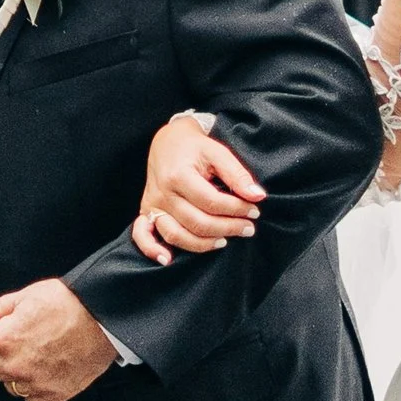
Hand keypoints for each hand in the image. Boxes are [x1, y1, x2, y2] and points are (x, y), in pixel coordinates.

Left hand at [0, 278, 116, 400]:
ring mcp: (34, 384)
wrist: (106, 320)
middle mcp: (15, 365)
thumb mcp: (27, 297)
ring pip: (9, 385)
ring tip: (39, 354)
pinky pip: (30, 400)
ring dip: (17, 373)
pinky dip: (35, 388)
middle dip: (1, 354)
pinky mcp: (52, 396)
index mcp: (4, 339)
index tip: (9, 328)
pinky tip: (48, 370)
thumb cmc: (68, 303)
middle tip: (25, 340)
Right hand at [131, 112, 264, 264]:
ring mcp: (152, 204)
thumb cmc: (195, 148)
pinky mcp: (146, 211)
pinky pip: (142, 235)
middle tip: (248, 228)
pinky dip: (152, 250)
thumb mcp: (218, 152)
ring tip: (225, 241)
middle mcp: (163, 193)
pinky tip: (168, 259)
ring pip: (176, 234)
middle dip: (227, 228)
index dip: (236, 210)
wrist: (168, 141)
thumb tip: (257, 196)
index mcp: (179, 175)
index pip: (212, 202)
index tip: (254, 211)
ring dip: (202, 244)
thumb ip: (237, 174)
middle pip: (196, 222)